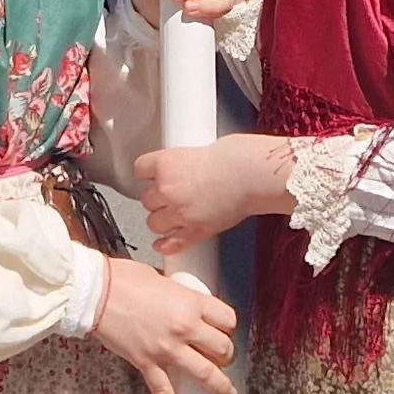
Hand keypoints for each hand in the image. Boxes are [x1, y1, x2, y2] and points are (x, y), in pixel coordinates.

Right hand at [90, 260, 237, 393]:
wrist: (93, 293)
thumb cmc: (122, 279)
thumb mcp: (161, 279)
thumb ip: (178, 294)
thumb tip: (184, 302)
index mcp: (190, 302)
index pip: (227, 318)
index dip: (229, 325)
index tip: (225, 328)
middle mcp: (184, 327)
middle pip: (222, 347)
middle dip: (226, 354)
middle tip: (223, 356)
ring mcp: (166, 349)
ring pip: (204, 373)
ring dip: (219, 384)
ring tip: (226, 391)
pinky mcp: (146, 363)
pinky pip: (164, 393)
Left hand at [135, 134, 294, 256]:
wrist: (253, 174)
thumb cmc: (235, 157)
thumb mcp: (200, 149)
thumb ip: (183, 163)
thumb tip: (183, 169)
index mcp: (165, 163)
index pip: (140, 169)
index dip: (148, 172)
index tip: (152, 174)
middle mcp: (167, 189)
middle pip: (146, 199)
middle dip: (158, 198)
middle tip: (172, 194)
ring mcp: (180, 213)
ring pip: (154, 223)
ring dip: (162, 220)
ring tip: (174, 215)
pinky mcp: (195, 231)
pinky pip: (172, 243)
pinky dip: (167, 245)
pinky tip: (164, 244)